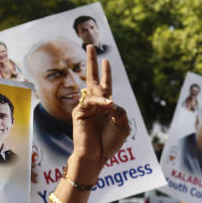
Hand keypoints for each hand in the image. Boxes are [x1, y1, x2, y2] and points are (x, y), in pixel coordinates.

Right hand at [71, 45, 128, 166]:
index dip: (106, 72)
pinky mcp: (79, 113)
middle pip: (93, 78)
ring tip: (110, 109)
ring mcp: (86, 107)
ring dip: (104, 97)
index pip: (106, 85)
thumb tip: (111, 102)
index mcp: (106, 106)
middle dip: (92, 62)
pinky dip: (100, 103)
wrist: (97, 156)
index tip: (107, 60)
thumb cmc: (109, 143)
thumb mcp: (122, 125)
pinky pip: (89, 102)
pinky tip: (107, 107)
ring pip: (94, 91)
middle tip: (89, 46)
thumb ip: (120, 110)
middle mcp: (95, 104)